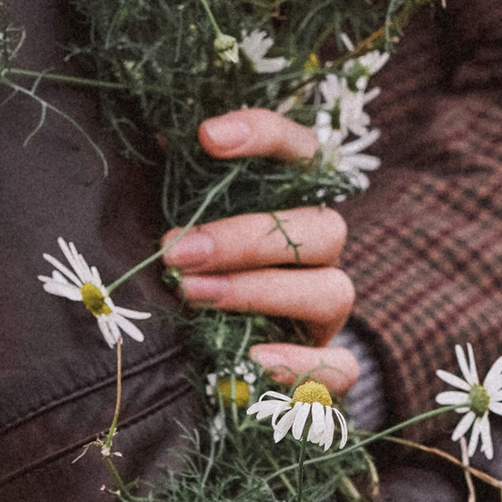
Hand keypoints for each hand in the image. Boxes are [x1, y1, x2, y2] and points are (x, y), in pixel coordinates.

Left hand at [162, 108, 358, 396]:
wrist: (216, 347)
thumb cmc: (193, 264)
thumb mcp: (186, 217)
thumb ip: (182, 184)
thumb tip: (161, 138)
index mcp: (294, 200)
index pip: (301, 150)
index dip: (264, 135)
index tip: (207, 137)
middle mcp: (321, 248)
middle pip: (323, 228)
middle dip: (245, 239)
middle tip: (176, 250)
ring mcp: (328, 305)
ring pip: (332, 290)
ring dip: (260, 292)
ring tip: (193, 295)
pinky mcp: (327, 362)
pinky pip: (340, 366)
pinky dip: (301, 364)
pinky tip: (254, 360)